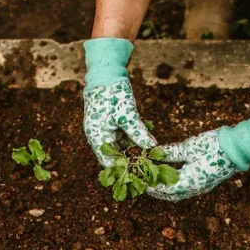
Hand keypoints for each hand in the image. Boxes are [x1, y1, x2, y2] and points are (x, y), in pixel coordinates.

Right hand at [83, 38, 156, 166]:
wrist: (106, 73)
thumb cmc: (112, 94)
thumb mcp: (127, 115)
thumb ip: (138, 132)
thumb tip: (152, 147)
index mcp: (97, 137)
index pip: (109, 162)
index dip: (123, 171)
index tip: (140, 177)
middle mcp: (99, 136)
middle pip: (115, 156)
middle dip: (131, 162)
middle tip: (148, 169)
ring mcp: (105, 130)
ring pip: (121, 147)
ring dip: (134, 152)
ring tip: (151, 158)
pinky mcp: (112, 123)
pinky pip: (123, 137)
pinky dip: (134, 141)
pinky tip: (148, 144)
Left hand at [148, 107, 249, 201]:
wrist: (238, 148)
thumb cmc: (213, 146)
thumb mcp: (188, 147)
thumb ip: (169, 153)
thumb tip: (153, 154)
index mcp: (188, 183)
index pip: (162, 189)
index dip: (148, 184)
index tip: (137, 178)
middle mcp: (193, 189)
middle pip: (169, 195)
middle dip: (154, 189)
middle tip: (141, 181)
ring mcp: (200, 188)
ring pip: (177, 193)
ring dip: (164, 189)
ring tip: (152, 180)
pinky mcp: (205, 183)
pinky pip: (185, 188)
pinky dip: (174, 185)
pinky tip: (168, 176)